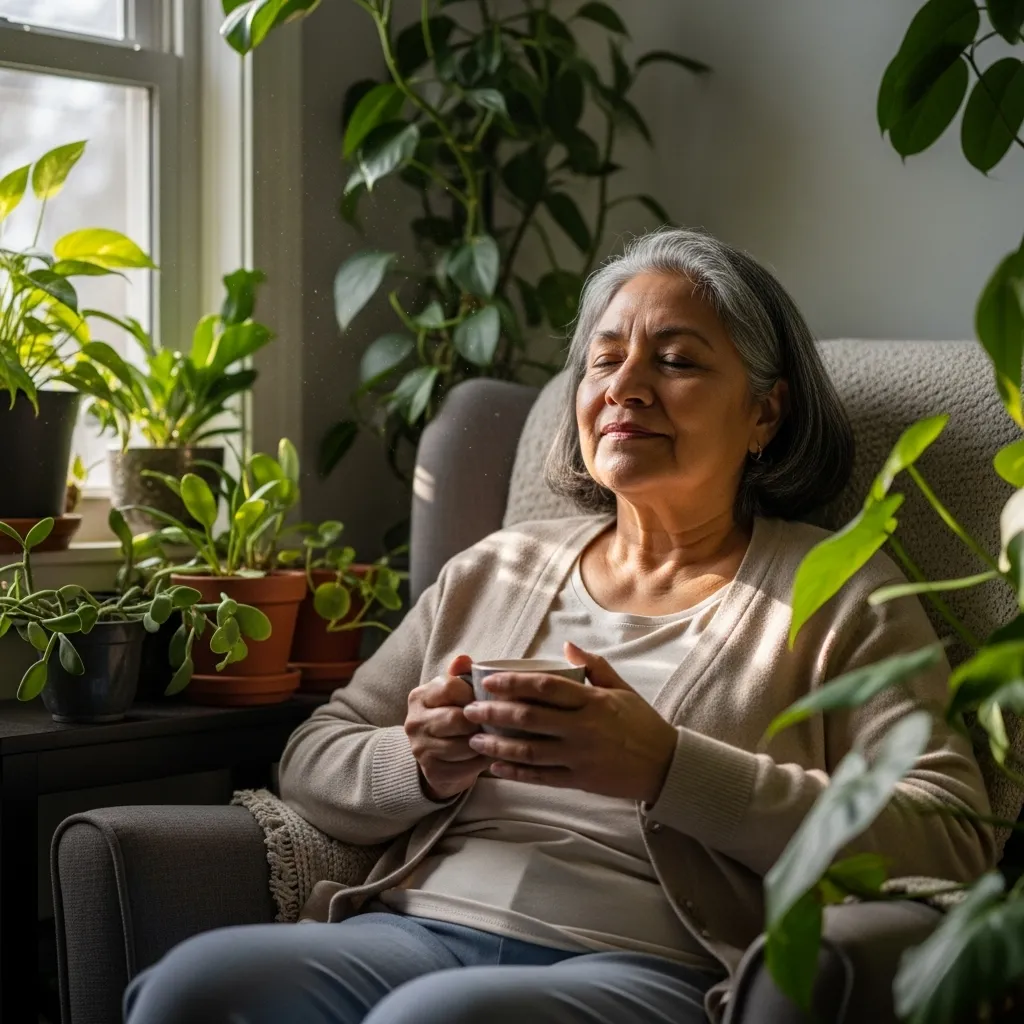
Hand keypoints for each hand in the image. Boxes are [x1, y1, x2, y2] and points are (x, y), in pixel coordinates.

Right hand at [405, 654, 492, 799]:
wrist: (439, 758)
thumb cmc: (452, 716)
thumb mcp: (456, 693)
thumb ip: (461, 674)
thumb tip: (463, 659)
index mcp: (419, 696)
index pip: (450, 686)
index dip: (473, 693)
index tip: (483, 699)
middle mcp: (414, 722)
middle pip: (457, 718)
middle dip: (480, 721)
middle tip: (494, 721)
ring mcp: (420, 748)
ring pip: (464, 745)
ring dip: (484, 742)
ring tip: (494, 738)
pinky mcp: (432, 771)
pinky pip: (467, 766)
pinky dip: (482, 761)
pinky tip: (488, 755)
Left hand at [462, 642, 677, 803]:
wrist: (666, 766)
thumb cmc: (642, 723)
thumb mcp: (622, 689)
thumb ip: (594, 666)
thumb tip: (567, 647)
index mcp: (591, 702)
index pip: (544, 688)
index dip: (513, 683)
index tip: (489, 681)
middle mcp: (582, 729)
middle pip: (529, 718)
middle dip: (494, 713)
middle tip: (469, 709)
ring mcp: (578, 757)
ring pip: (529, 750)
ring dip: (497, 744)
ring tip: (474, 739)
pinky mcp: (579, 780)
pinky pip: (540, 777)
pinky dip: (515, 772)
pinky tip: (495, 766)